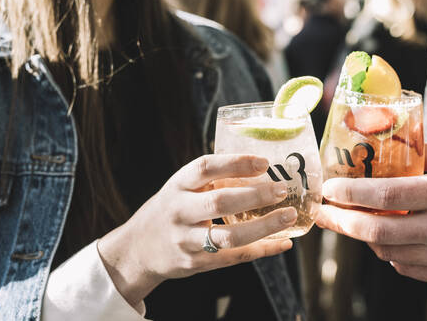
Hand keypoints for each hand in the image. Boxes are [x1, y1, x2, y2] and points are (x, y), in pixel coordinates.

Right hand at [98, 154, 296, 304]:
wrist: (137, 249)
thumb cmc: (172, 210)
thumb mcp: (182, 188)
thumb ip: (212, 179)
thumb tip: (263, 166)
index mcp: (177, 185)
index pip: (205, 168)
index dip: (236, 163)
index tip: (264, 162)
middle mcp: (179, 211)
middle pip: (219, 203)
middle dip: (255, 195)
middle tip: (282, 189)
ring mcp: (186, 240)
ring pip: (228, 237)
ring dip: (263, 227)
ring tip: (289, 216)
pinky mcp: (195, 263)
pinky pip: (234, 258)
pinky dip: (262, 250)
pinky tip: (283, 242)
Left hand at [315, 144, 426, 284]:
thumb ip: (426, 154)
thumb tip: (390, 147)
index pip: (387, 197)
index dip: (351, 194)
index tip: (330, 188)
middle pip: (378, 232)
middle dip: (342, 223)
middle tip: (323, 213)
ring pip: (388, 253)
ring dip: (365, 237)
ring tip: (354, 220)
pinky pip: (406, 267)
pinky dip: (390, 253)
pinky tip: (390, 237)